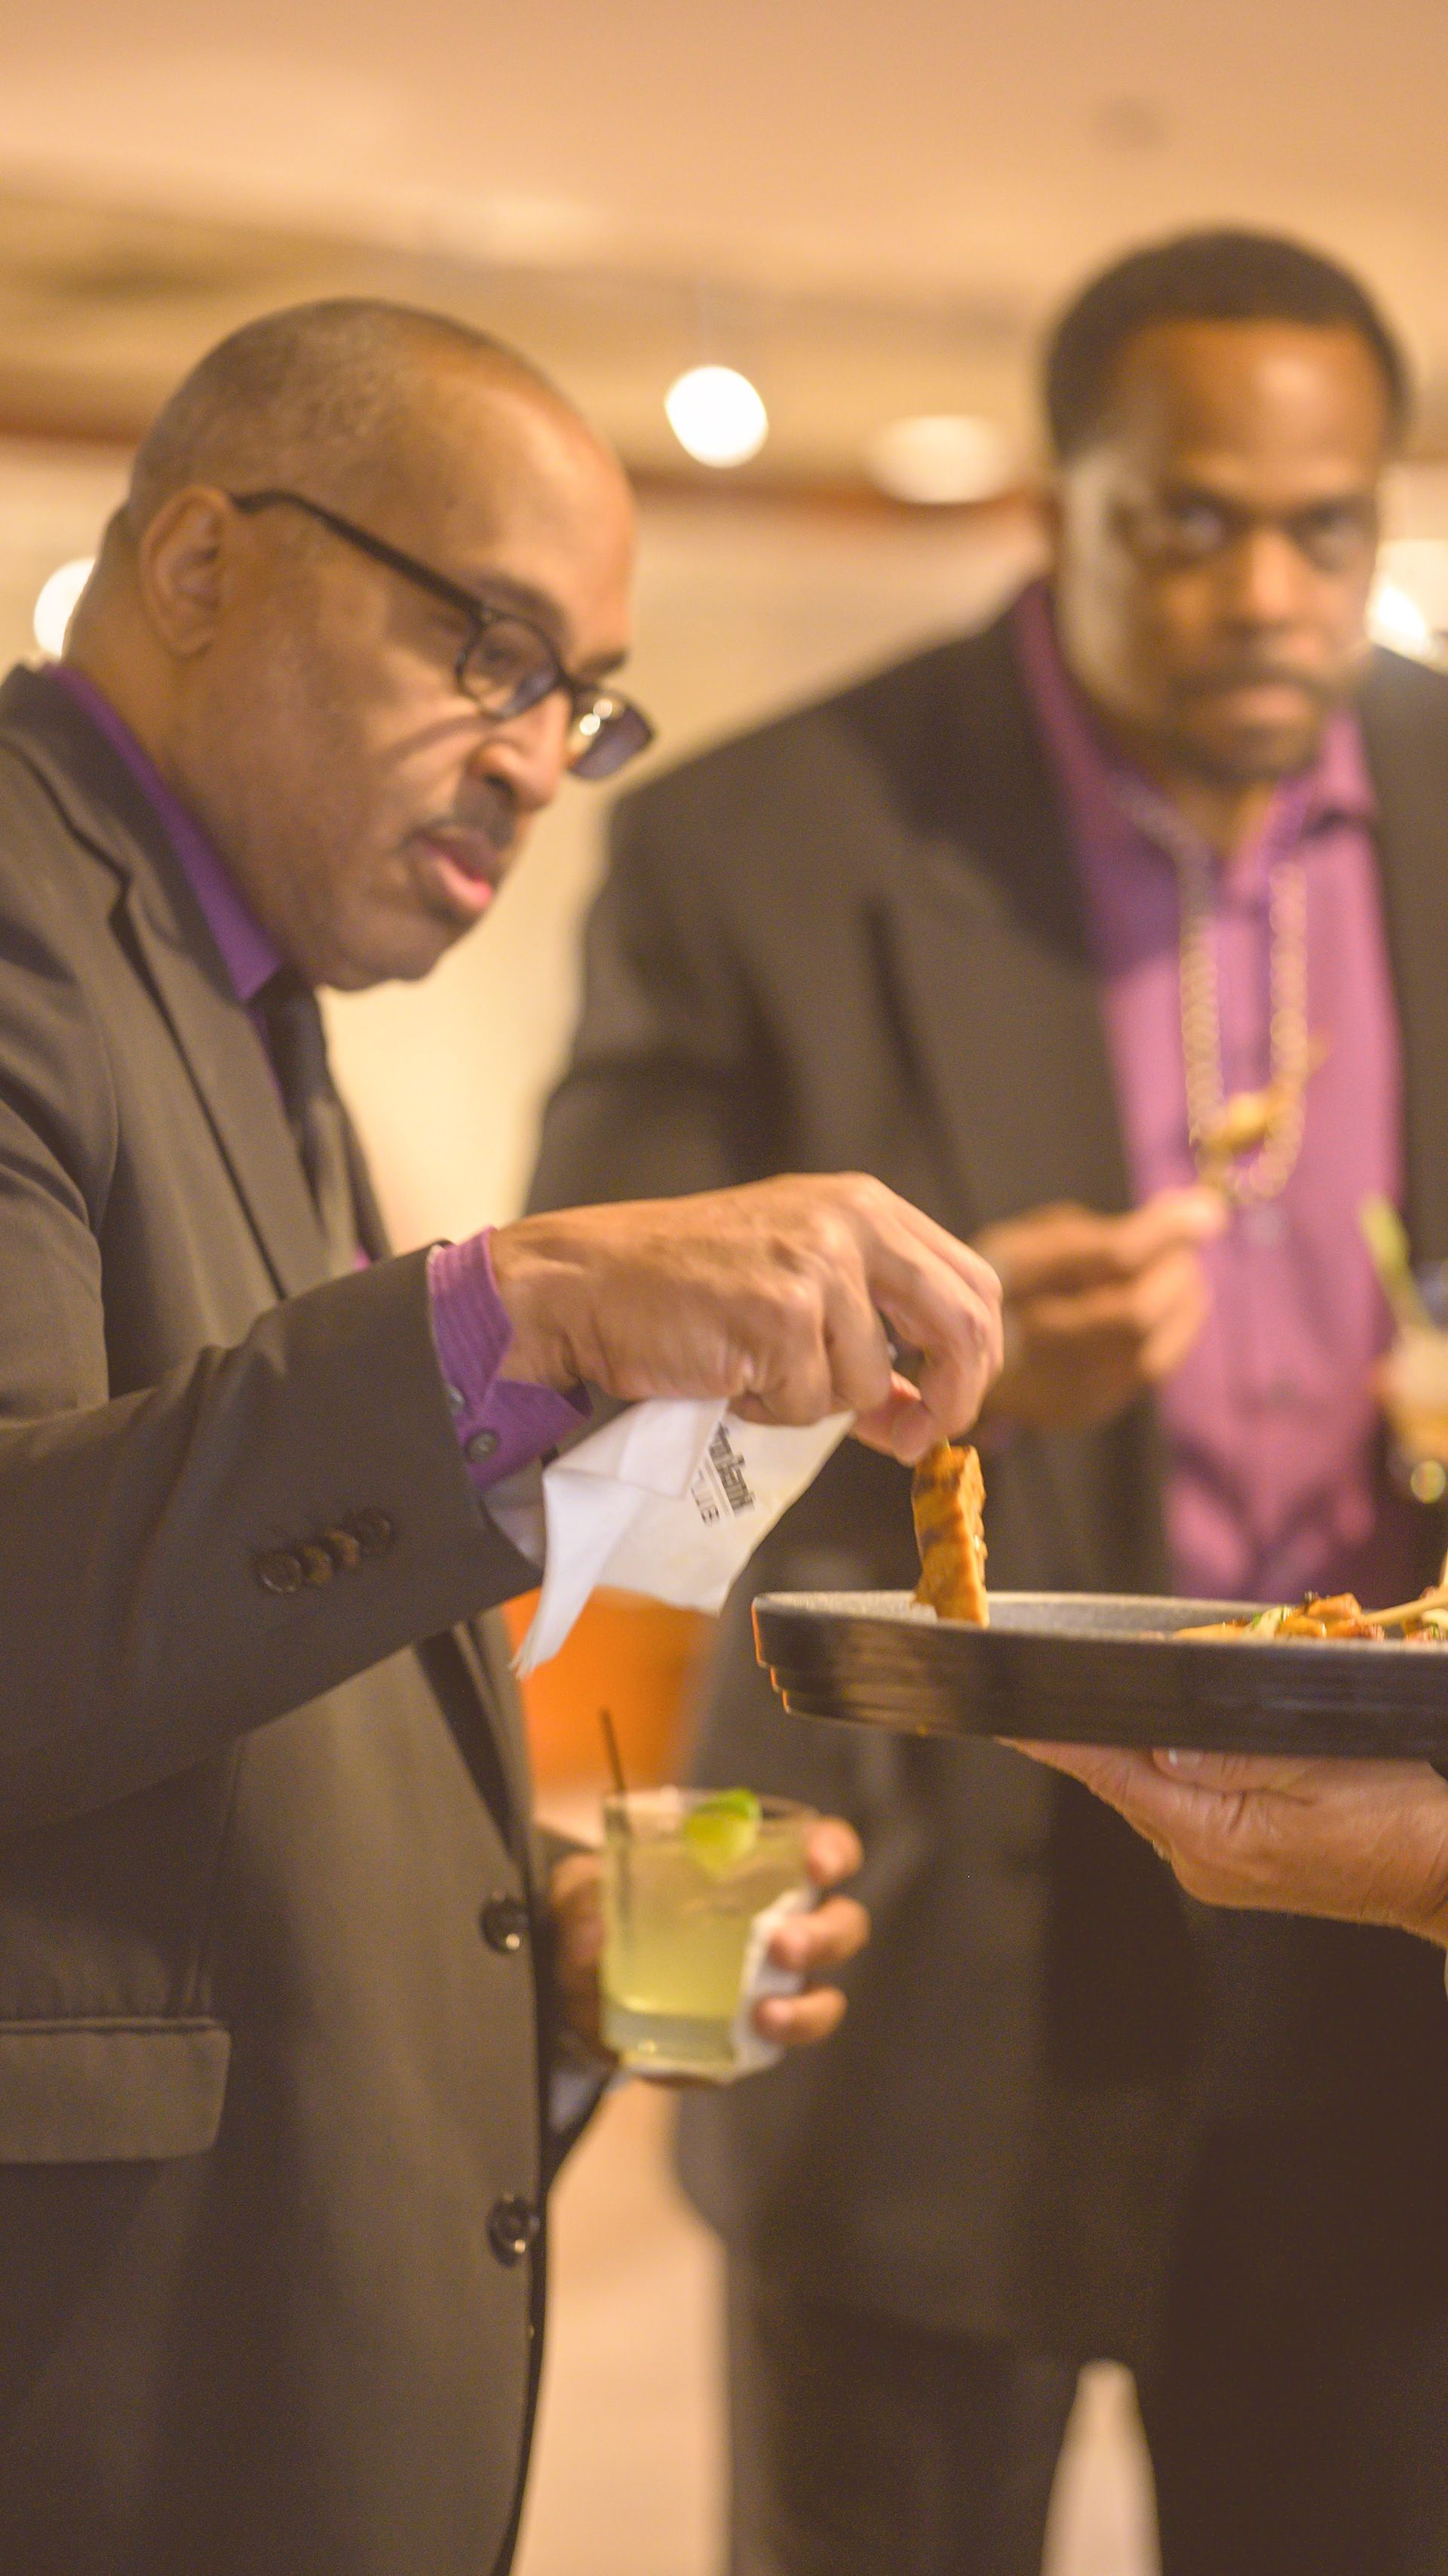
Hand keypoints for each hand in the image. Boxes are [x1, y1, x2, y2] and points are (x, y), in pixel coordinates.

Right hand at [491, 1174, 1002, 1465]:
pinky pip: (808, 1404)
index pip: (973, 1283)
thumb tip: (922, 1408)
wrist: (586, 1282)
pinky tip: (725, 1373)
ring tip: (750, 1368)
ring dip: (812, 1403)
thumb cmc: (681, 1286)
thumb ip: (869, 1331)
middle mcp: (852, 1223)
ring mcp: (819, 1266)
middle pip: (962, 1326)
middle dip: (950, 1399)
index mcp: (865, 1206)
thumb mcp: (795, 1284)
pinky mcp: (782, 1314)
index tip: (947, 1407)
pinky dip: (767, 1411)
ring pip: (868, 1382)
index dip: (976, 1358)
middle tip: (911, 1438)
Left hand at [548, 1817, 869, 2068]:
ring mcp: (770, 1990)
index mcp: (761, 1869)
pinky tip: (716, 2059)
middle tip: (782, 1944)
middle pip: (841, 1927)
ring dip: (805, 2009)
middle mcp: (781, 1926)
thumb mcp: (582, 1888)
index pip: (826, 1851)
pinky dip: (746, 2056)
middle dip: (824, 1936)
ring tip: (765, 2014)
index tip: (816, 1864)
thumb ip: (584, 1898)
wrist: (576, 1985)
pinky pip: (763, 2055)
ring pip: (821, 2000)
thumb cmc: (601, 1910)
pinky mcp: (744, 2044)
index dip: (833, 1852)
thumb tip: (592, 1936)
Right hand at [975, 1188, 1224, 1433]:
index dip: (1165, 1233)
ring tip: (1181, 1277)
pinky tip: (1169, 1311)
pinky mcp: (1083, 1411)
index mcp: (1011, 1283)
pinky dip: (1171, 1335)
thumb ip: (1104, 1232)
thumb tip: (1196, 1213)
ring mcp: (1056, 1387)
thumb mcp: (1032, 1242)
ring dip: (1181, 1307)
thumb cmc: (1003, 1287)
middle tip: (1187, 1248)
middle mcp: (1031, 1344)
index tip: (1209, 1209)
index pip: (1110, 1259)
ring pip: (1150, 1350)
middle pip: (1134, 1314)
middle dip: (1175, 1275)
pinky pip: (1147, 1370)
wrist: (958, 1364)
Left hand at [1012, 1740, 1447, 1944]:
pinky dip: (1180, 1772)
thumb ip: (1233, 1757)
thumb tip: (1159, 1748)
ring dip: (1148, 1747)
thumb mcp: (1321, 1767)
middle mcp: (1201, 1863)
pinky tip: (1194, 1741)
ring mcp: (1216, 1870)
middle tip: (1081, 1678)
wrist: (1442, 1874)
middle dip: (1108, 1729)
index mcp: (1214, 1838)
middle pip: (1127, 1781)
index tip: (1008, 1716)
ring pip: (1155, 1792)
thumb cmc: (1396, 1815)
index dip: (1059, 1741)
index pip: (1115, 1776)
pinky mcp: (1235, 1866)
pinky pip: (1185, 1808)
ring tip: (1148, 1698)